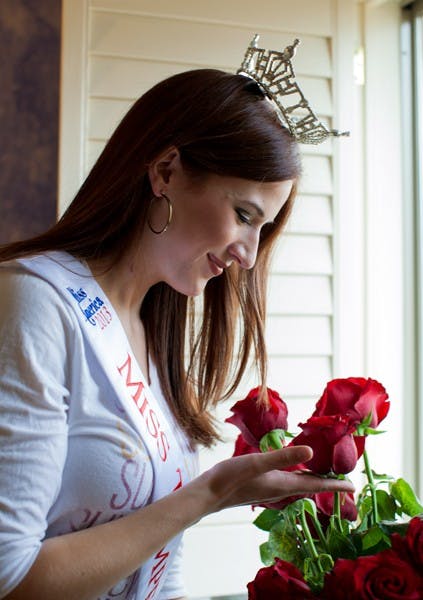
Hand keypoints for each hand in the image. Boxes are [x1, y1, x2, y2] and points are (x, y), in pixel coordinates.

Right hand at [197, 445, 354, 512]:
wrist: (207, 494)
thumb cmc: (231, 478)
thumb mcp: (257, 463)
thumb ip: (283, 457)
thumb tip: (311, 453)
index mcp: (283, 484)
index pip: (315, 484)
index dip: (335, 485)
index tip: (353, 486)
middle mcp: (280, 489)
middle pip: (310, 486)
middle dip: (327, 483)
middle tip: (343, 479)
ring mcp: (269, 488)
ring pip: (297, 485)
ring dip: (312, 480)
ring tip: (323, 473)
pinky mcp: (259, 485)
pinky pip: (285, 481)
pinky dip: (295, 476)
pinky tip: (290, 470)